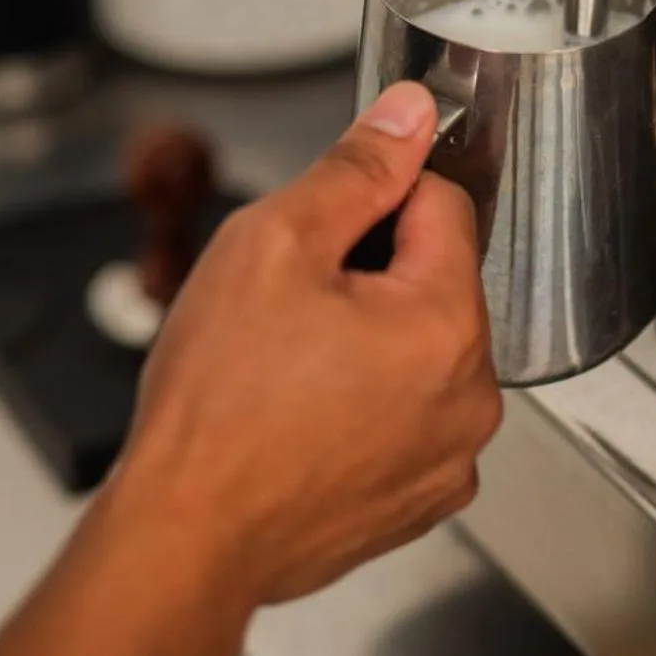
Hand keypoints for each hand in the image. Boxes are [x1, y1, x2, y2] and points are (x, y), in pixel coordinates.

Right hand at [110, 82, 501, 618]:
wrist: (182, 540)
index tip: (322, 231)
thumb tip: (411, 115)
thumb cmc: (217, 407)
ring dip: (371, 342)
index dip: (376, 200)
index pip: (444, 203)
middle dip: (371, 276)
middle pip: (437, 280)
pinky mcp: (423, 500)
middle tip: (292, 309)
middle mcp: (473, 395)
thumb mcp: (274, 244)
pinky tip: (307, 419)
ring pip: (423, 350)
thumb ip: (357, 170)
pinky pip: (411, 417)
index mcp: (448, 322)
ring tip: (293, 370)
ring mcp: (451, 456)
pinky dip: (369, 407)